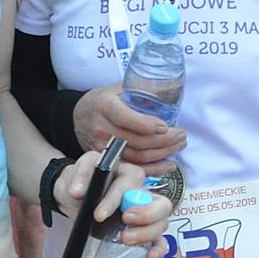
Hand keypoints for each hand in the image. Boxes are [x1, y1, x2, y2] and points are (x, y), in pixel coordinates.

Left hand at [55, 150, 173, 257]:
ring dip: (147, 234)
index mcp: (129, 174)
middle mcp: (143, 193)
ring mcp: (146, 214)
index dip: (114, 200)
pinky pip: (159, 240)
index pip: (129, 185)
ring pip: (162, 223)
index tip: (99, 215)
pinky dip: (158, 248)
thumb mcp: (78, 171)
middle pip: (161, 204)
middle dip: (146, 216)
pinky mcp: (141, 231)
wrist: (77, 197)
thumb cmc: (84, 182)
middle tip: (125, 221)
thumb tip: (77, 191)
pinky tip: (149, 257)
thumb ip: (80, 176)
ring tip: (125, 239)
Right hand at [72, 84, 186, 169]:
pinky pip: (132, 168)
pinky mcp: (106, 160)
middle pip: (136, 140)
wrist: (77, 117)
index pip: (126, 118)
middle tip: (181, 135)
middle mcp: (102, 128)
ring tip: (179, 145)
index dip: (147, 124)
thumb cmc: (102, 100)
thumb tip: (168, 89)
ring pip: (137, 156)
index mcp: (105, 106)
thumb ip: (138, 89)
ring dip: (163, 153)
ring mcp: (102, 147)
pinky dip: (153, 169)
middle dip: (164, 140)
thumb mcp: (115, 88)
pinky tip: (169, 165)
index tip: (166, 126)